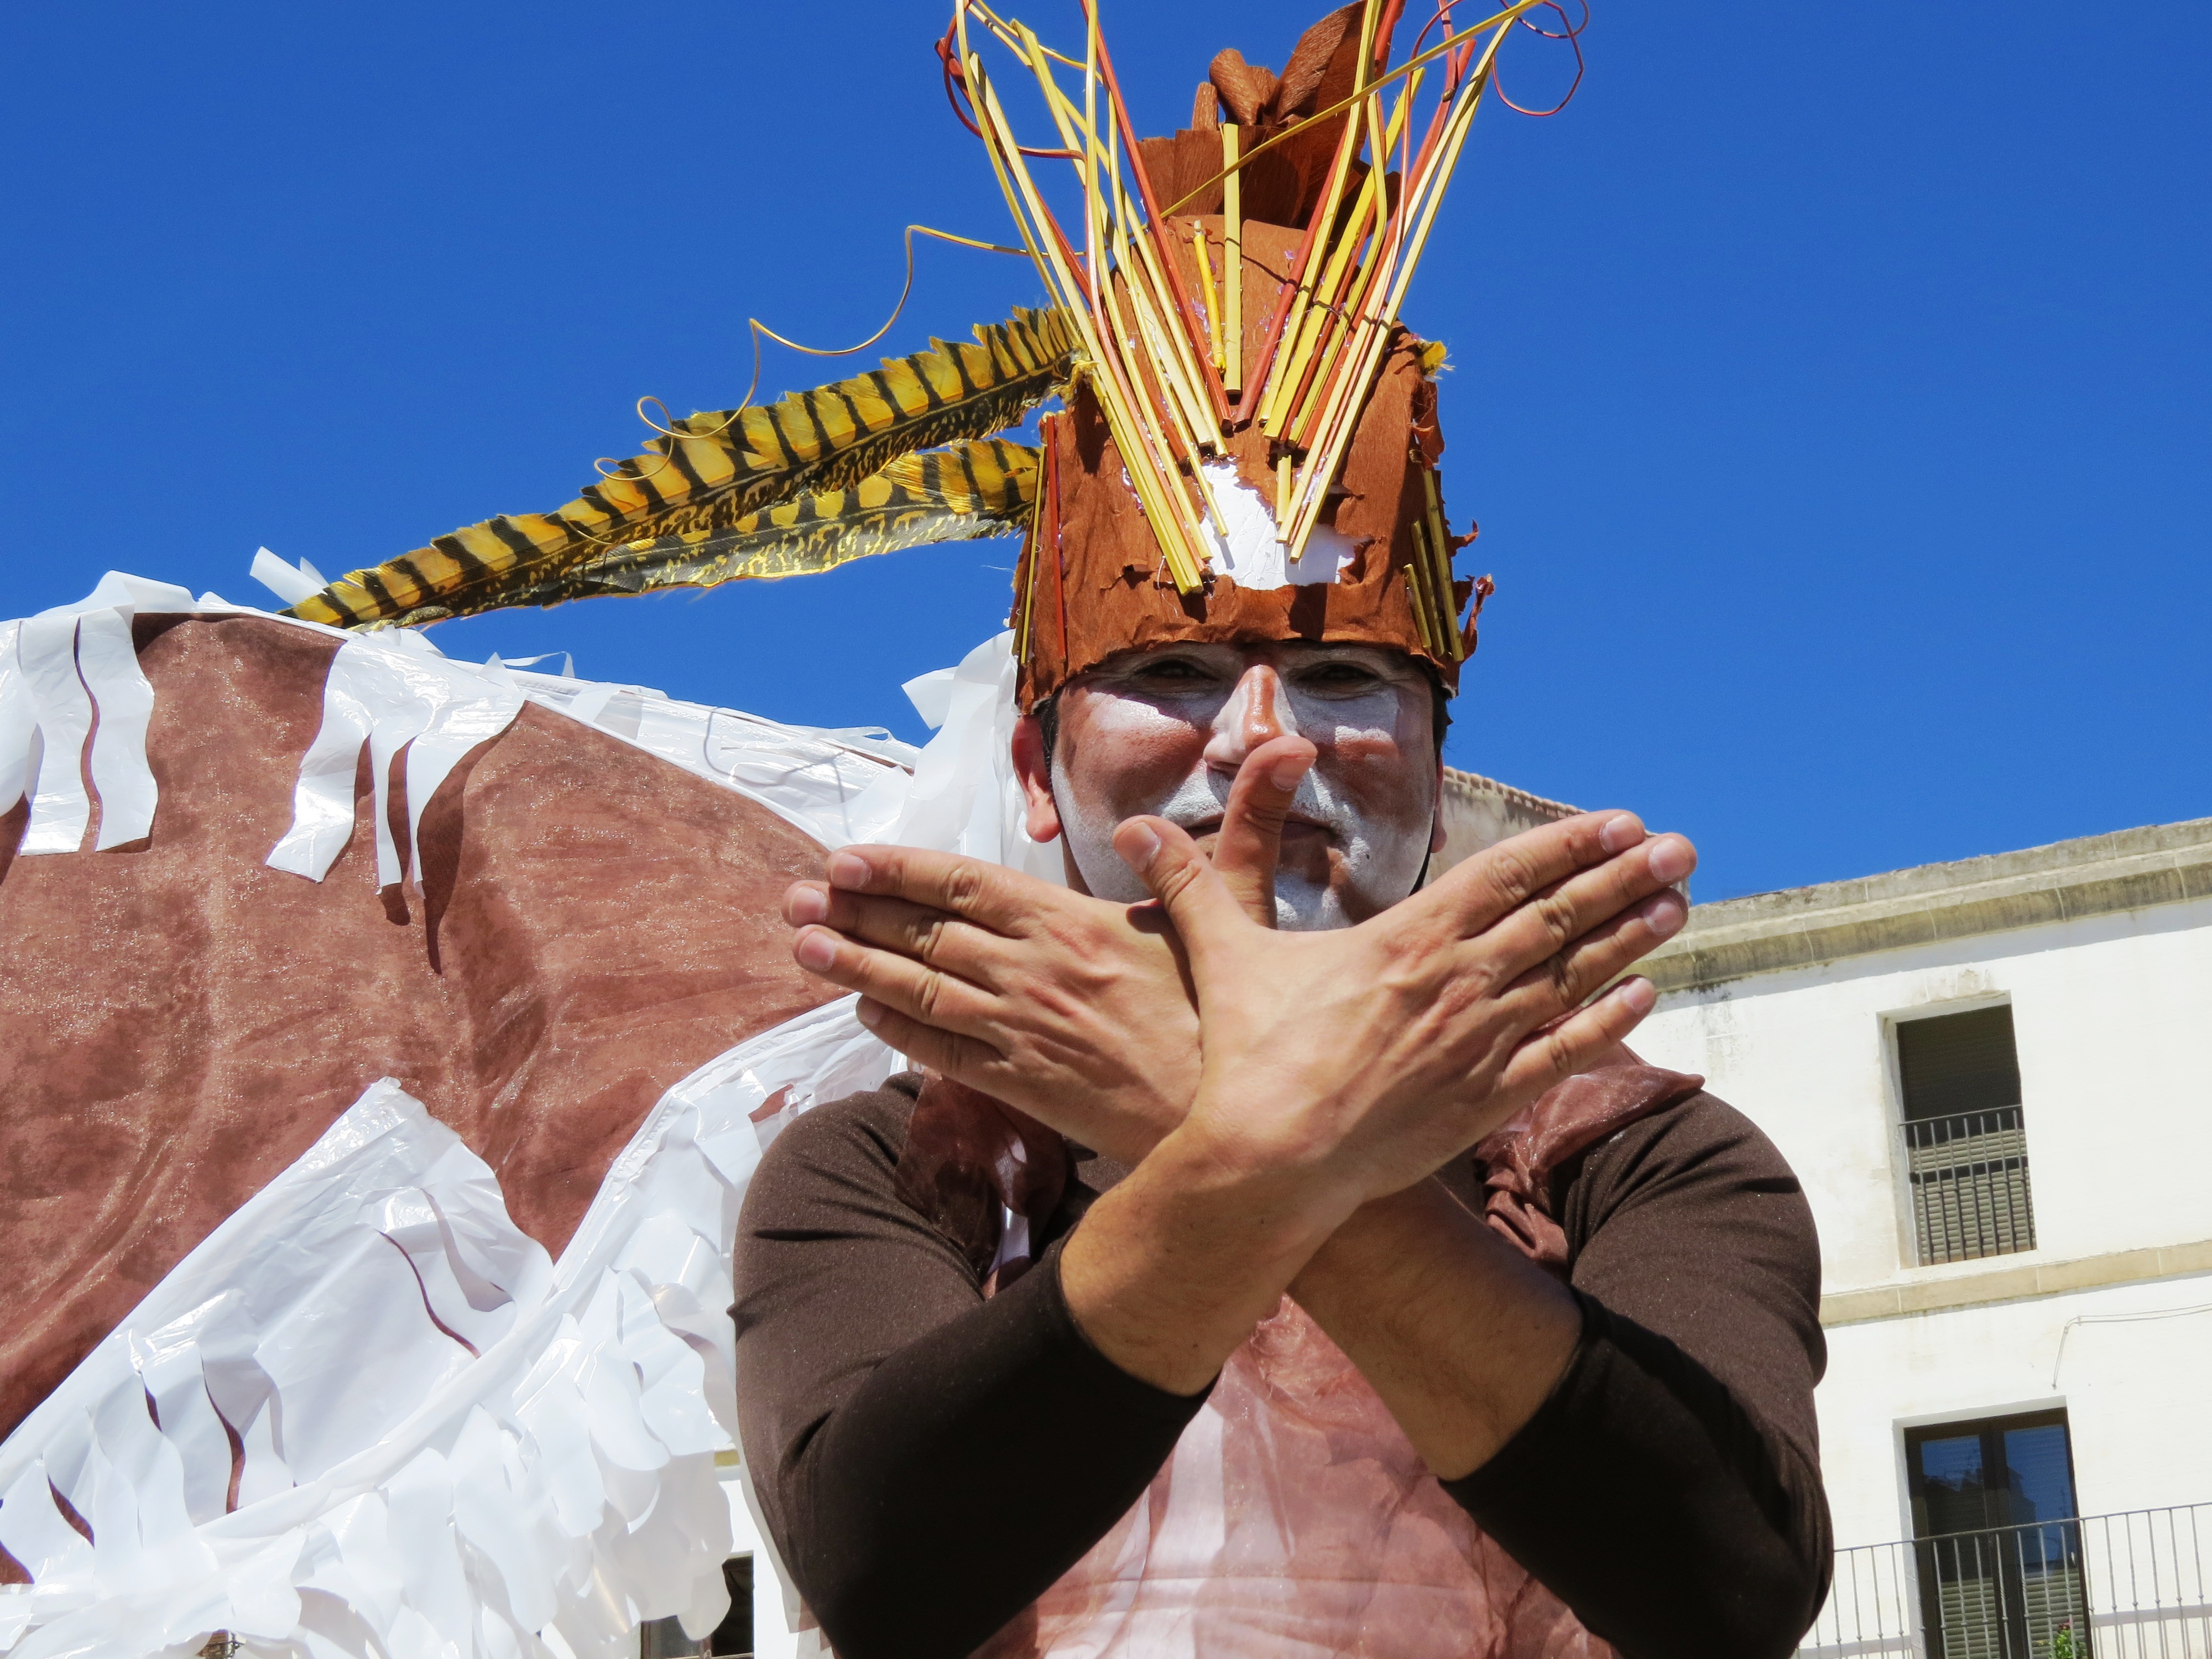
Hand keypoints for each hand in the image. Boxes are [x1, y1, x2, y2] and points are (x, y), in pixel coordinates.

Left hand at [782, 736, 1318, 1160]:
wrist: (1238, 1126)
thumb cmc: (1239, 1018)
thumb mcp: (1243, 914)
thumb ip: (1235, 837)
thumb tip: (1277, 750)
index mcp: (1073, 921)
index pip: (964, 883)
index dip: (898, 869)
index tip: (846, 858)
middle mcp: (1034, 971)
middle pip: (925, 933)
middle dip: (855, 913)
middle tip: (794, 897)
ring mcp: (1023, 1030)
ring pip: (920, 990)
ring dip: (857, 967)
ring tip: (803, 946)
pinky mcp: (1026, 1086)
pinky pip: (944, 1052)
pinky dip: (898, 1030)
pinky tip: (864, 1011)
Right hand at [1115, 805, 1693, 1223]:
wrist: (1269, 1159)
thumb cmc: (1246, 1055)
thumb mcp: (1224, 954)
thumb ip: (1194, 885)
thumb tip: (1133, 828)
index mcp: (1407, 938)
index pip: (1507, 874)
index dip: (1569, 844)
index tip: (1619, 820)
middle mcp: (1457, 983)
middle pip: (1558, 917)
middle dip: (1624, 878)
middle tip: (1682, 847)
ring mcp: (1478, 1044)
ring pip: (1574, 979)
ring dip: (1631, 938)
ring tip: (1679, 905)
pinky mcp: (1482, 1102)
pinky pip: (1562, 1055)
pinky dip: (1609, 1022)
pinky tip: (1646, 996)